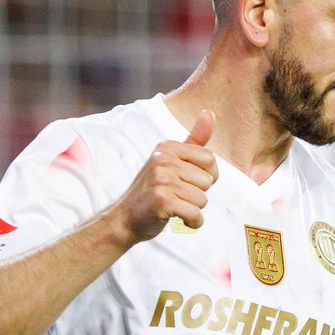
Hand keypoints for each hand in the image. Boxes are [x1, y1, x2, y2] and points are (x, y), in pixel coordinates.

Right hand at [116, 109, 217, 243]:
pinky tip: (179, 220)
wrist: (125, 219)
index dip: (205, 176)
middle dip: (198, 194)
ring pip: (202, 199)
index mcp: (167, 147)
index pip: (210, 159)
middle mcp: (163, 159)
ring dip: (193, 209)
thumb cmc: (153, 191)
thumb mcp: (171, 161)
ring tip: (174, 207)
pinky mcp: (162, 201)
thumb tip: (209, 112)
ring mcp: (161, 179)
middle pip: (208, 180)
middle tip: (176, 196)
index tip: (186, 182)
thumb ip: (193, 140)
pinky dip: (192, 222)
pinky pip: (195, 214)